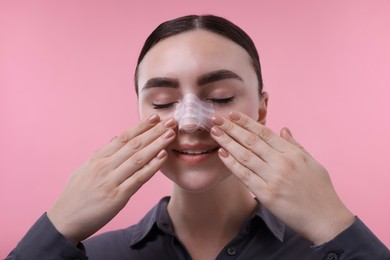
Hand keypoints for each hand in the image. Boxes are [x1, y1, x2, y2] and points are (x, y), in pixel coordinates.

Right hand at [47, 114, 176, 243]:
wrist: (63, 221)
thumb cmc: (75, 196)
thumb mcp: (84, 170)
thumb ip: (101, 154)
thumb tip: (116, 138)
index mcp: (97, 158)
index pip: (123, 138)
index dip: (140, 126)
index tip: (155, 117)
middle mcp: (104, 166)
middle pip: (134, 144)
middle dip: (154, 131)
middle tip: (170, 121)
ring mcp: (111, 180)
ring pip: (138, 158)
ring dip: (157, 144)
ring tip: (171, 134)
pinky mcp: (117, 196)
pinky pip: (138, 178)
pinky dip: (152, 166)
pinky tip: (163, 156)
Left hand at [210, 111, 353, 244]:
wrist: (326, 219)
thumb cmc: (321, 192)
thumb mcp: (312, 163)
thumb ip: (296, 145)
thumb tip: (283, 129)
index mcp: (293, 153)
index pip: (265, 133)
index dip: (246, 122)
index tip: (233, 114)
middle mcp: (282, 162)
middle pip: (252, 141)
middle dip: (231, 128)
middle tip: (216, 118)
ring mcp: (274, 178)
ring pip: (245, 155)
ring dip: (227, 142)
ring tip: (214, 132)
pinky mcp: (267, 194)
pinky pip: (245, 176)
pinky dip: (232, 164)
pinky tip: (221, 154)